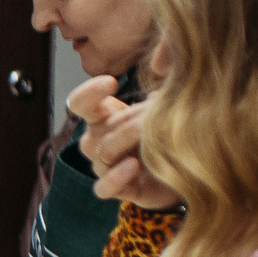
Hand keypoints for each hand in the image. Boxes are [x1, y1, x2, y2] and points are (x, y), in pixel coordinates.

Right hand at [72, 75, 179, 210]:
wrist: (179, 173)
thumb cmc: (164, 136)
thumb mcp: (162, 109)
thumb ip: (159, 90)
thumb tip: (167, 66)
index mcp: (101, 119)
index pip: (79, 103)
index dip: (89, 92)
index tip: (111, 82)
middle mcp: (95, 142)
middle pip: (100, 128)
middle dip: (129, 119)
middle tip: (156, 113)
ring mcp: (103, 167)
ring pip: (103, 153)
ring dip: (127, 142)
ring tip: (150, 135)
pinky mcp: (115, 190)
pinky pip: (103, 187)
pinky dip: (116, 176)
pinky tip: (133, 166)